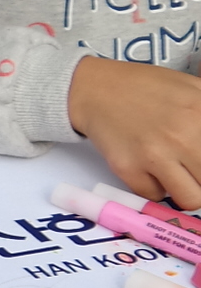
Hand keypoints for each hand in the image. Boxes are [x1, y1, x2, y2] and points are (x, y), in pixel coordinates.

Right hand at [71, 57, 200, 207]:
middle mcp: (182, 136)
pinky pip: (154, 195)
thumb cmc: (148, 89)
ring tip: (178, 176)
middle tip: (193, 168)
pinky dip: (155, 188)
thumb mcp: (194, 88)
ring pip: (190, 199)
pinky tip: (149, 169)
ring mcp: (153, 155)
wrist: (97, 89)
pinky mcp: (128, 168)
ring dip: (187, 191)